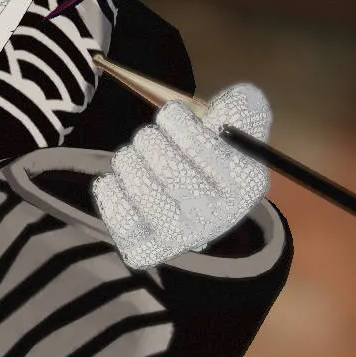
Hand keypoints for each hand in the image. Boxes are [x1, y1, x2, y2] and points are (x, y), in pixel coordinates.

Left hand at [92, 83, 271, 269]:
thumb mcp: (236, 125)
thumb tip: (232, 105)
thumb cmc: (210, 153)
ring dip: (127, 161)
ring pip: (141, 189)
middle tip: (149, 138)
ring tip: (133, 157)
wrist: (196, 202)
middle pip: (168, 169)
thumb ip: (241, 108)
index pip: (203, 146)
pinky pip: (119, 218)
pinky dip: (110, 191)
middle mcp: (218, 218)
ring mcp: (182, 238)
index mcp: (245, 184)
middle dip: (149, 139)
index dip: (176, 121)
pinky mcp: (147, 250)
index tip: (170, 114)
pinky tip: (117, 181)